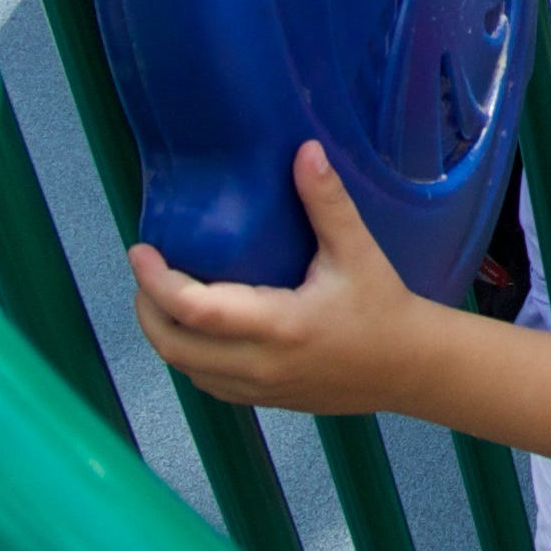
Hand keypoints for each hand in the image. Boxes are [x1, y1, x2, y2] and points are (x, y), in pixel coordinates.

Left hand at [130, 145, 428, 413]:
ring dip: (165, 333)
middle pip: (174, 346)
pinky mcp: (264, 400)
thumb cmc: (382, 308)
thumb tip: (304, 150)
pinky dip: (188, 355)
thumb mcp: (358, 251)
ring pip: (186, 369)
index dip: (157, 281)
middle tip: (147, 270)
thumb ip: (326, 203)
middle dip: (147, 307)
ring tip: (163, 293)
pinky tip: (195, 326)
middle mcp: (260, 364)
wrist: (409, 368)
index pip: (195, 310)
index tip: (141, 250)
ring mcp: (259, 389)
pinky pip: (207, 382)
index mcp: (279, 326)